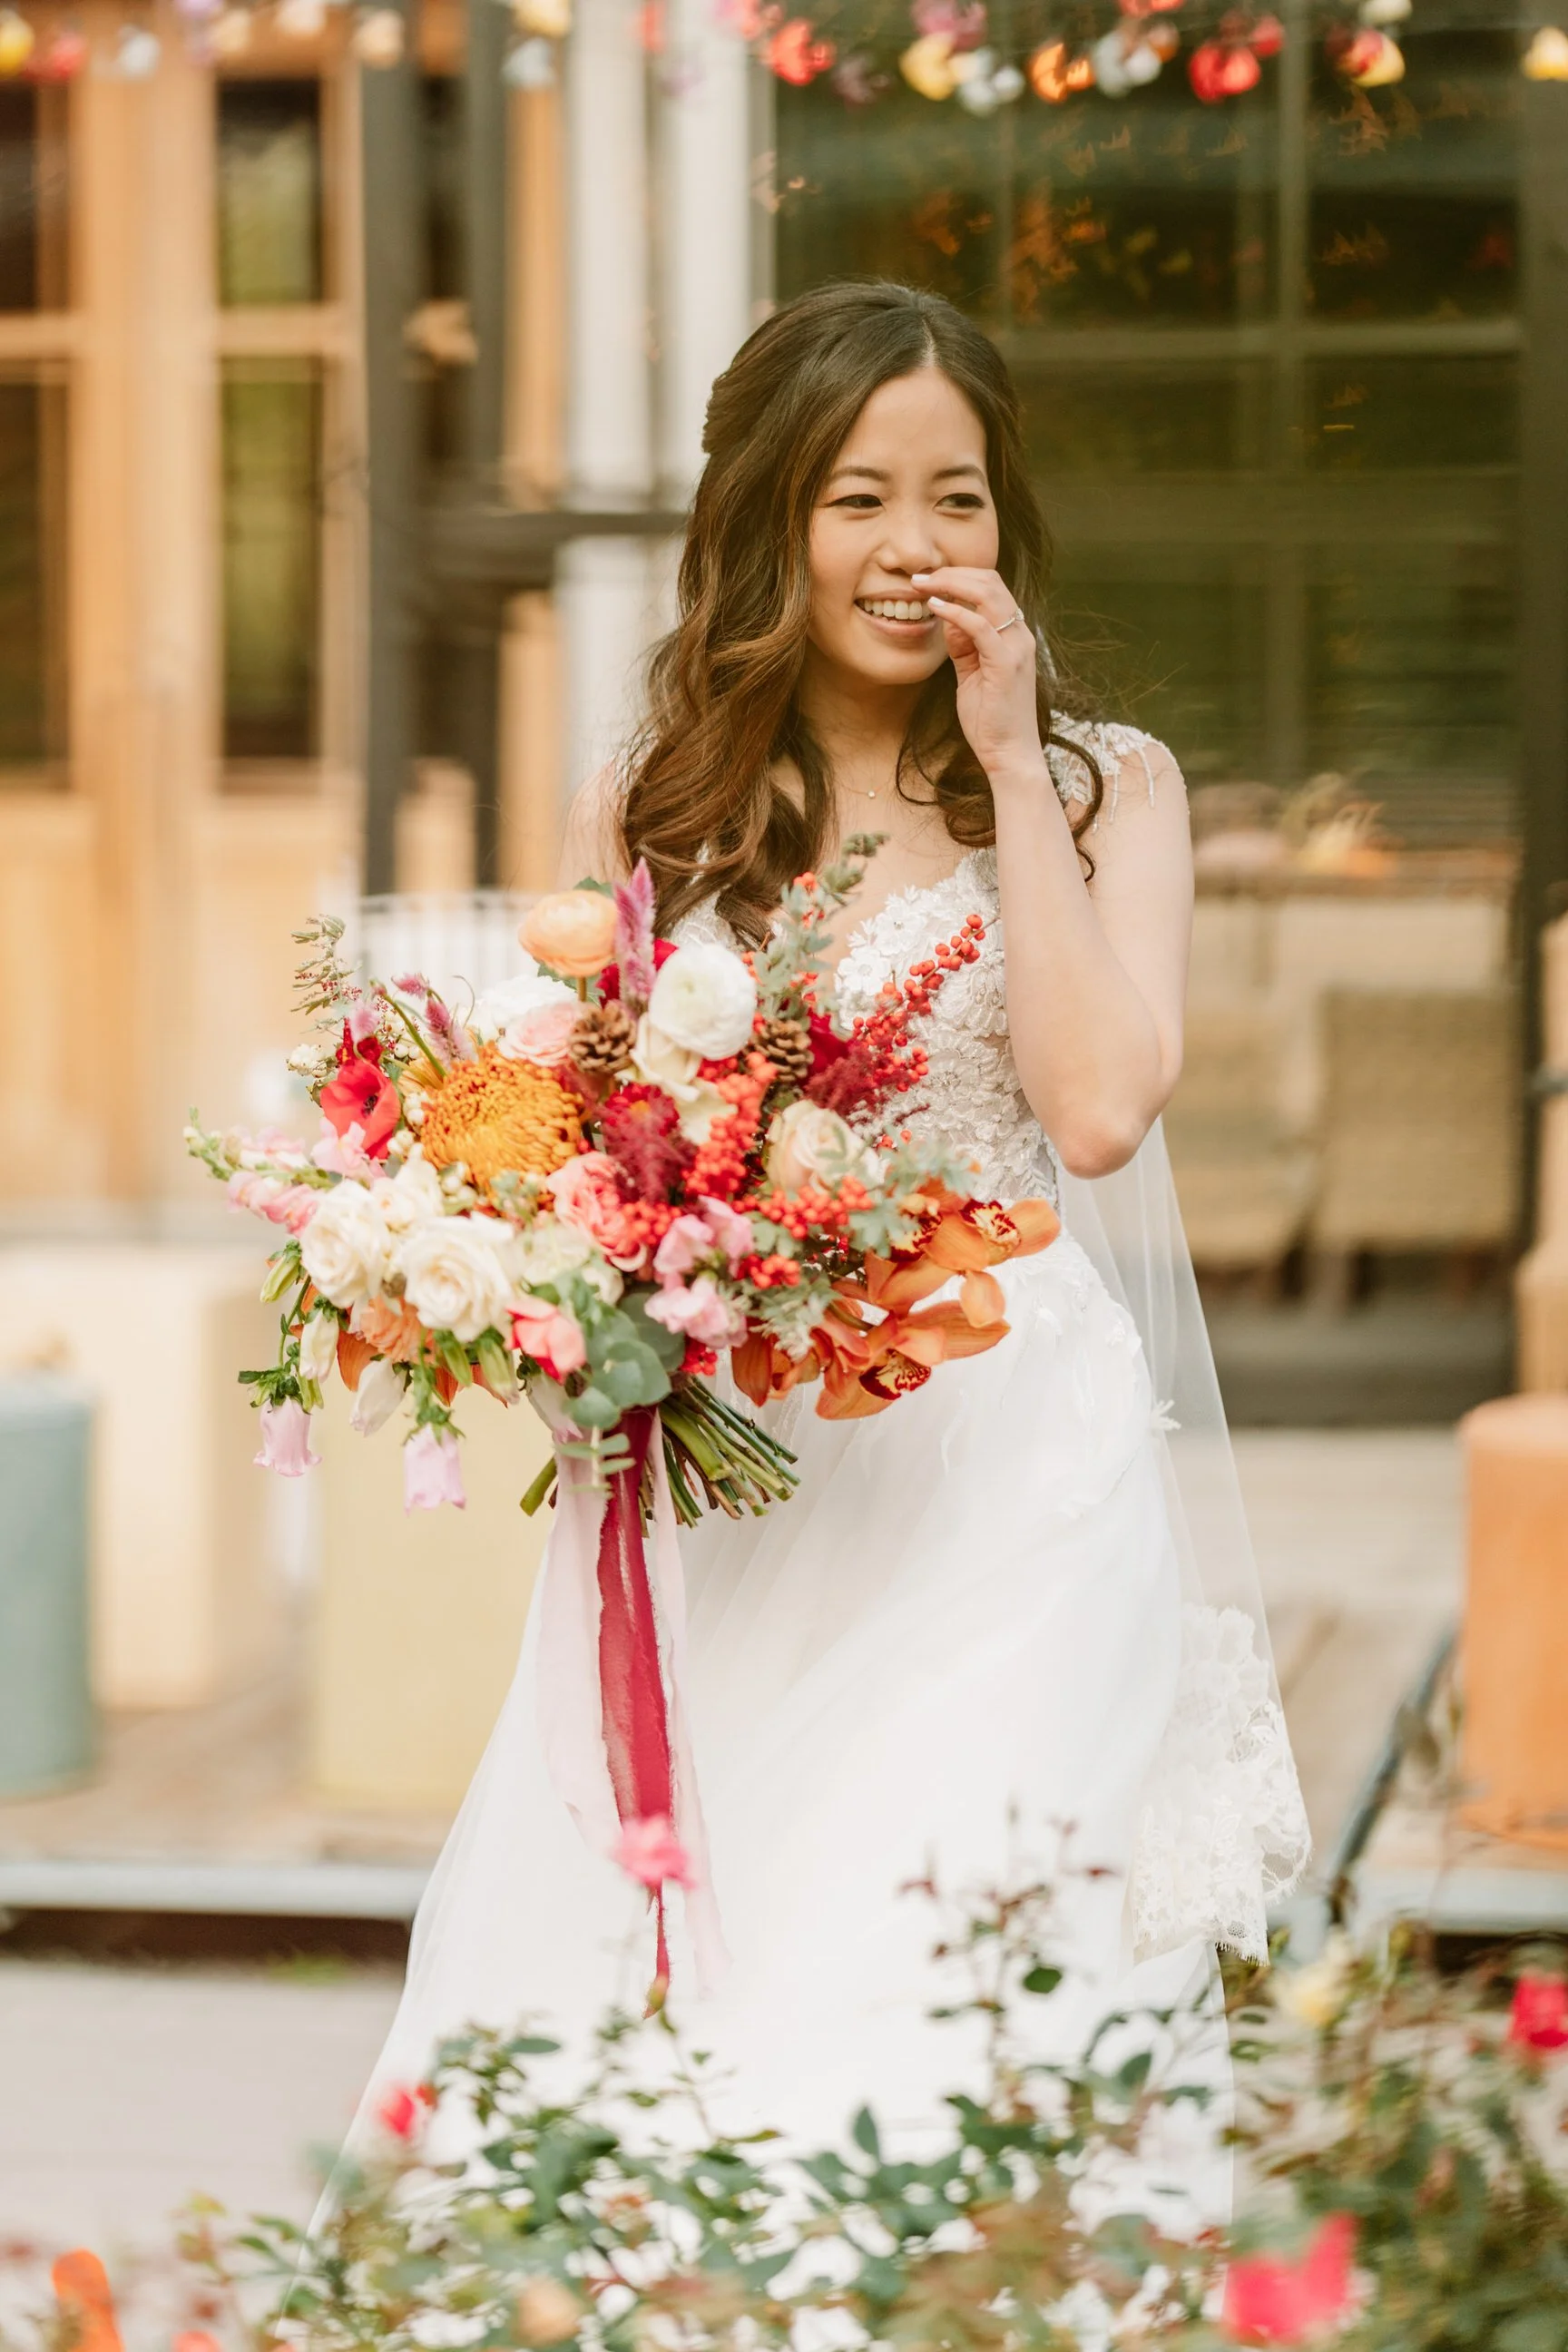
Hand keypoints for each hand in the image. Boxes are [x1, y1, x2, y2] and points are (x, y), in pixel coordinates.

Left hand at [912, 567, 1043, 790]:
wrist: (1010, 755)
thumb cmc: (991, 720)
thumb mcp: (971, 675)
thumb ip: (963, 646)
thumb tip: (947, 618)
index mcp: (1014, 636)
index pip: (991, 588)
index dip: (959, 577)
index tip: (927, 581)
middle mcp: (1020, 636)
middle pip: (991, 582)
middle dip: (952, 573)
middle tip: (919, 578)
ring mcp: (1015, 648)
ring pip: (988, 594)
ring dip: (951, 584)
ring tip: (922, 586)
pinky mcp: (1005, 663)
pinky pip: (980, 625)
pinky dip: (955, 611)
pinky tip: (934, 607)